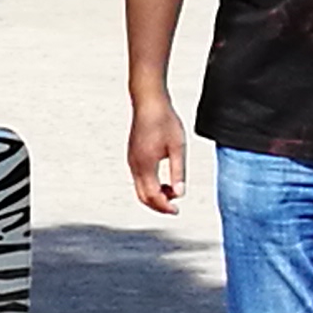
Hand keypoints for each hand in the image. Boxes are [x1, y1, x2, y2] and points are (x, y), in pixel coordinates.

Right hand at [126, 90, 190, 214]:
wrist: (148, 100)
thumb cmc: (164, 120)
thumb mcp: (177, 147)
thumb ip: (178, 172)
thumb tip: (180, 193)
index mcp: (145, 165)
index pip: (153, 196)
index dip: (165, 207)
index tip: (177, 211)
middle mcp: (135, 165)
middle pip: (143, 197)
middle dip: (158, 205)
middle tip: (174, 207)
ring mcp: (131, 160)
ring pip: (140, 188)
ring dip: (155, 196)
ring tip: (172, 192)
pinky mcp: (133, 155)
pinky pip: (139, 179)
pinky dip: (150, 186)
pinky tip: (163, 181)